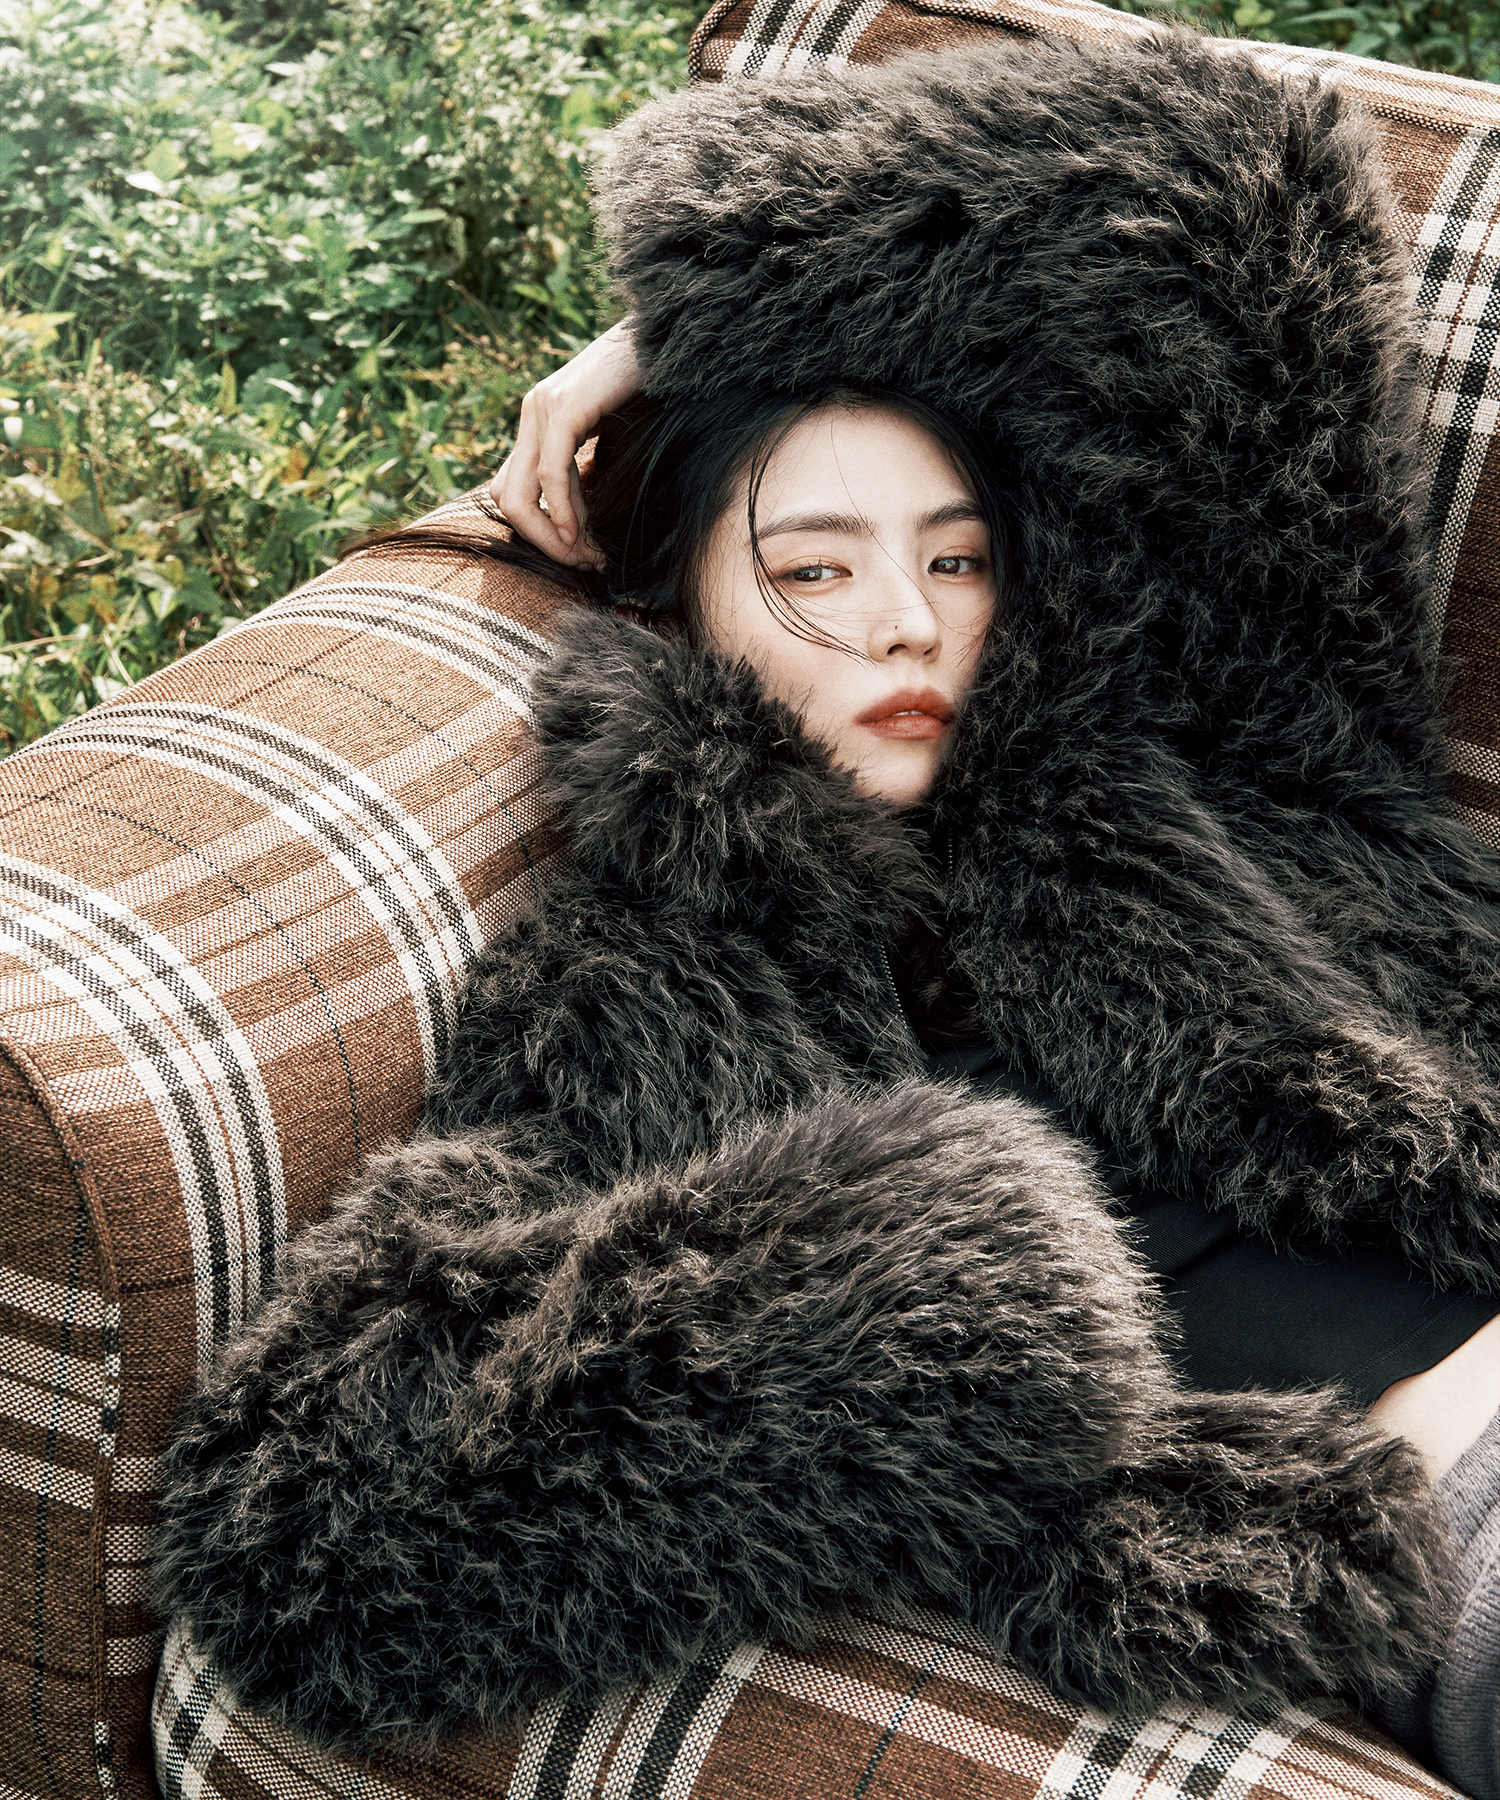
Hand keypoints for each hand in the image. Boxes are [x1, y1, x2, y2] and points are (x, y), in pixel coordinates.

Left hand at [488, 318, 640, 568]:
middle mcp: (533, 411)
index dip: (539, 533)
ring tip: (587, 557)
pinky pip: (552, 474)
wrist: (672, 336)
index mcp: (539, 419)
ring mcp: (544, 407)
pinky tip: (581, 533)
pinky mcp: (566, 407)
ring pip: (521, 494)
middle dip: (542, 542)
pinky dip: (563, 510)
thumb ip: (589, 465)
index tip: (580, 554)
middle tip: (581, 564)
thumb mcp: (611, 434)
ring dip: (553, 536)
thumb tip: (583, 519)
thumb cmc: (653, 387)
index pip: (513, 490)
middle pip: (508, 498)